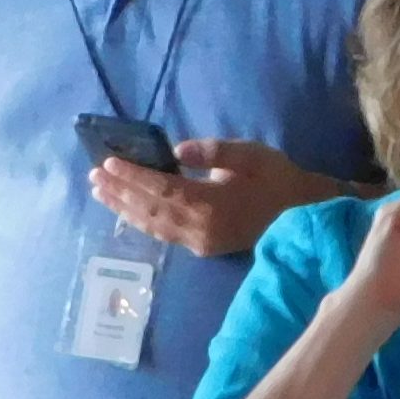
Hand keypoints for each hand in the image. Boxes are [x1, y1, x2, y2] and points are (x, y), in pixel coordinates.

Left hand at [89, 138, 341, 258]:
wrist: (306, 217)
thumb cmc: (278, 180)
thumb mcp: (251, 156)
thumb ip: (213, 152)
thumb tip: (176, 150)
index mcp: (211, 203)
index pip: (160, 188)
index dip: (132, 176)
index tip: (107, 163)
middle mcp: (199, 228)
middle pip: (149, 208)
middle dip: (119, 191)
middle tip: (93, 175)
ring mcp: (200, 242)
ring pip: (152, 224)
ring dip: (123, 207)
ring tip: (100, 192)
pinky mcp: (203, 248)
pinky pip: (163, 234)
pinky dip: (141, 221)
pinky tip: (126, 210)